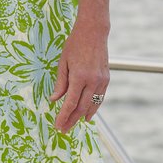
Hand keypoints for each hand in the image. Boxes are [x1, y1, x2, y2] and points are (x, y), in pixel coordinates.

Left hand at [50, 17, 110, 131]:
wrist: (94, 32)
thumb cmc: (74, 44)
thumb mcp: (62, 62)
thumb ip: (60, 83)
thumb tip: (55, 100)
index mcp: (79, 77)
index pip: (71, 103)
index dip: (64, 116)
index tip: (58, 125)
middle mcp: (93, 81)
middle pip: (82, 107)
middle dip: (72, 120)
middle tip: (64, 130)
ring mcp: (102, 80)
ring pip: (93, 104)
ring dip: (83, 116)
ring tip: (74, 124)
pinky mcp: (106, 78)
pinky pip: (100, 97)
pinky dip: (94, 106)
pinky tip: (88, 113)